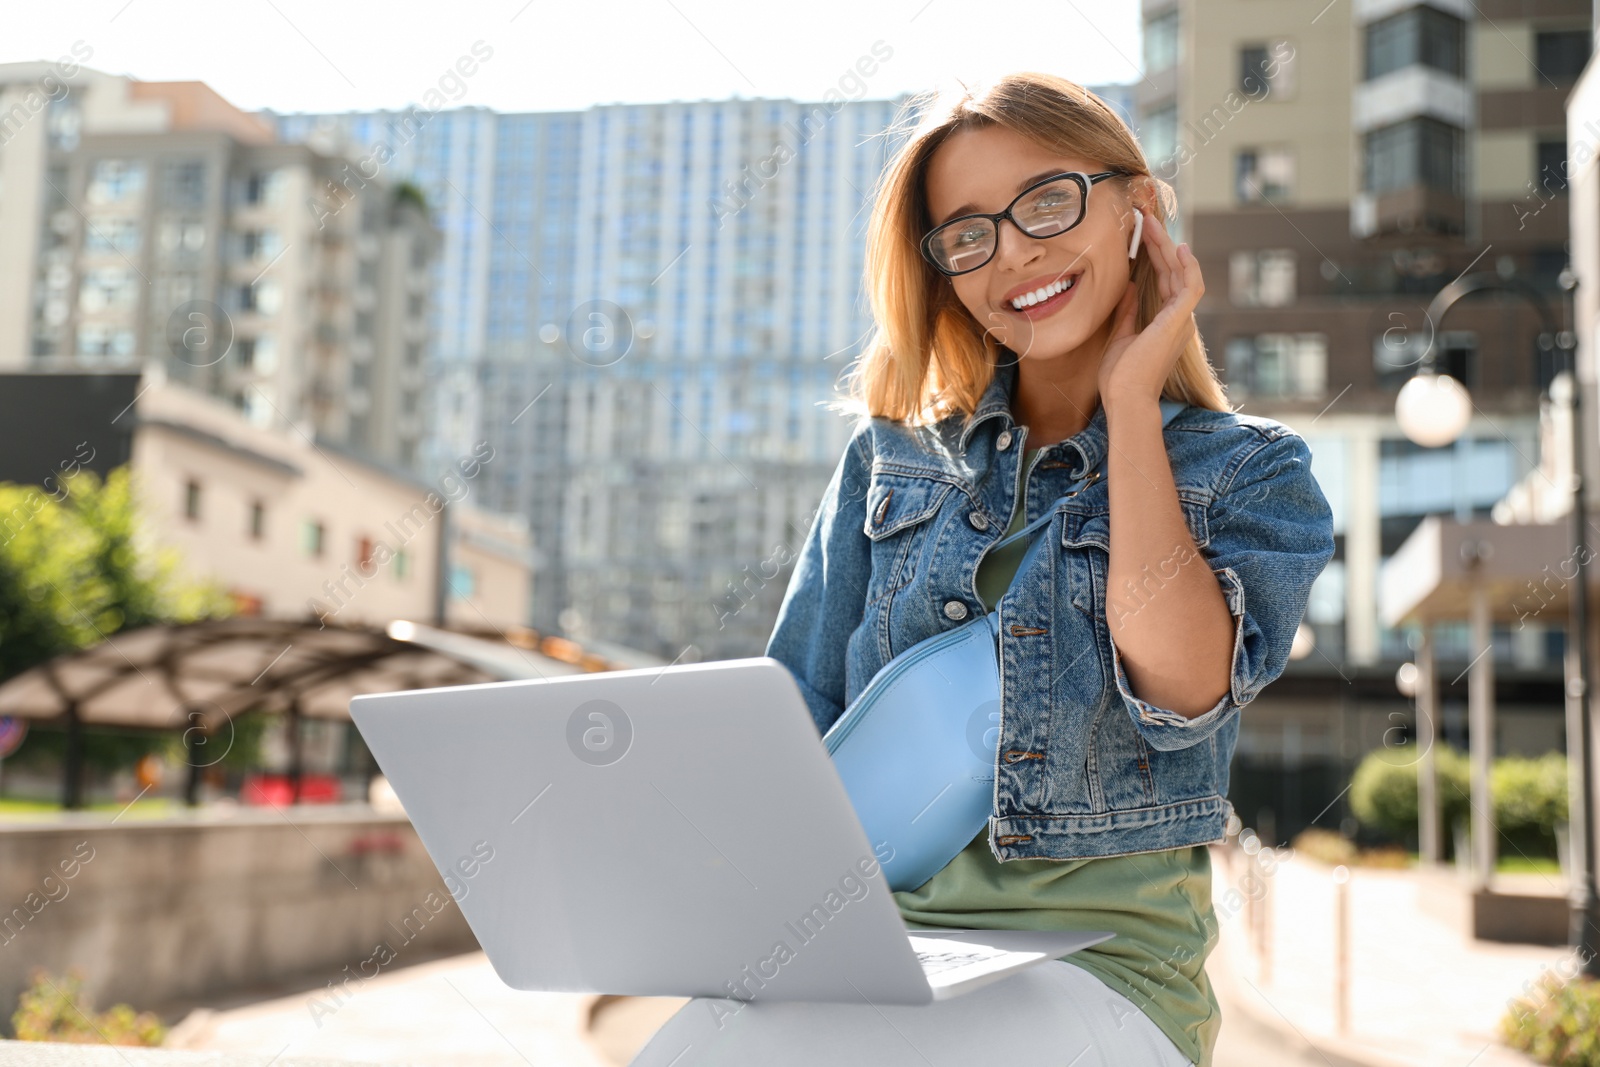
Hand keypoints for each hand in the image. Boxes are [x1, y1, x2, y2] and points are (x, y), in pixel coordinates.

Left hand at [1097, 207, 1204, 405]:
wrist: (1125, 400)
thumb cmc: (1121, 378)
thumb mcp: (1121, 336)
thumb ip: (1128, 312)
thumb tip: (1127, 287)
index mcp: (1164, 323)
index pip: (1162, 279)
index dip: (1153, 255)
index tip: (1139, 233)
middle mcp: (1177, 319)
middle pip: (1172, 271)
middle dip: (1159, 243)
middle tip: (1144, 218)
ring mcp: (1181, 320)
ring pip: (1181, 273)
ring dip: (1168, 246)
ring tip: (1152, 224)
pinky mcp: (1179, 322)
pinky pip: (1190, 287)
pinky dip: (1187, 267)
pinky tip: (1178, 248)